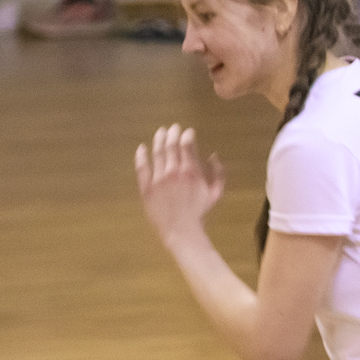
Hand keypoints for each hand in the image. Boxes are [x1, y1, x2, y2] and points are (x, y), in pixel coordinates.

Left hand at [134, 125, 224, 239]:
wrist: (182, 231)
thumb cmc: (200, 213)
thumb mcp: (216, 193)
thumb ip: (218, 173)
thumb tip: (213, 155)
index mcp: (191, 171)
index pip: (187, 145)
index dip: (187, 135)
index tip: (187, 132)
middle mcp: (174, 171)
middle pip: (171, 145)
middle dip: (173, 134)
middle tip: (173, 128)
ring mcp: (159, 179)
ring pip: (157, 153)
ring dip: (159, 140)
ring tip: (160, 133)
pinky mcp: (146, 187)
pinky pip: (142, 167)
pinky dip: (141, 156)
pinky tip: (141, 148)